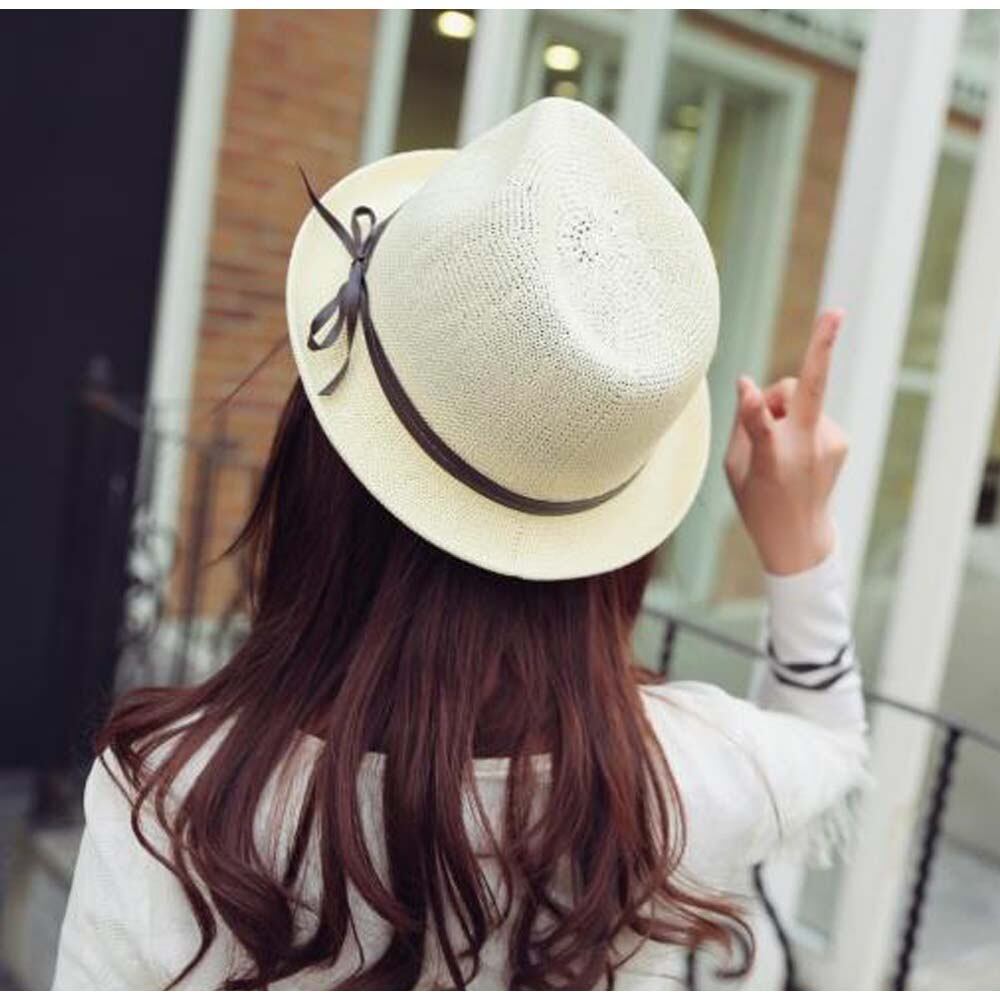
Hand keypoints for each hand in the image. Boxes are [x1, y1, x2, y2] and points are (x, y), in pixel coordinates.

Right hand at [724, 309, 848, 575]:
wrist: (797, 538)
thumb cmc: (756, 499)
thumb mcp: (735, 467)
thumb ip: (745, 424)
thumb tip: (755, 386)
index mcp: (769, 460)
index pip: (759, 426)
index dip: (750, 406)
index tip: (746, 388)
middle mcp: (803, 448)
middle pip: (810, 388)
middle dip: (822, 346)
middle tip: (836, 310)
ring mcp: (828, 442)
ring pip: (798, 399)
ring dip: (783, 411)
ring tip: (777, 450)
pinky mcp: (840, 440)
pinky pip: (809, 414)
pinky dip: (797, 425)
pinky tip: (795, 454)